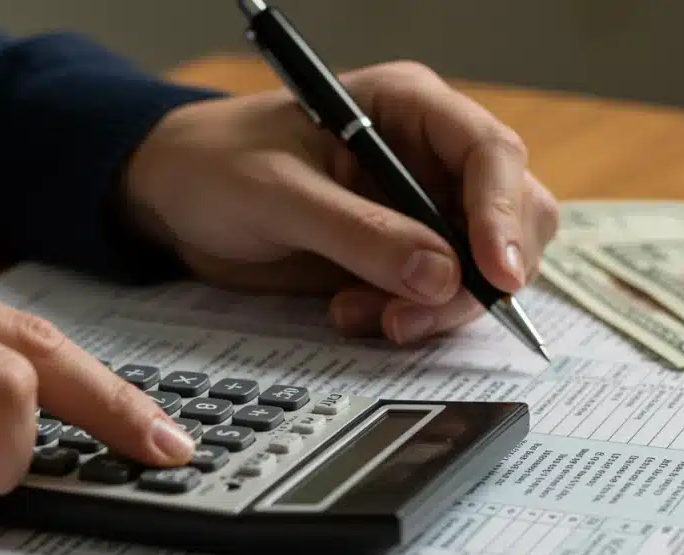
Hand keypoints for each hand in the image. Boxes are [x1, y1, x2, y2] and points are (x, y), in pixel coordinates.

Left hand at [127, 60, 557, 343]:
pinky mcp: (402, 257)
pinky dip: (411, 317)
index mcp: (409, 107)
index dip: (503, 215)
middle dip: (476, 276)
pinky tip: (353, 315)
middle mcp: (429, 156)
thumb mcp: (278, 194)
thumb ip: (359, 233)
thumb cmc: (216, 166)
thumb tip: (442, 275)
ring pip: (482, 267)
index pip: (491, 153)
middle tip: (412, 318)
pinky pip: (440, 296)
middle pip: (510, 216)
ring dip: (438, 306)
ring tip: (363, 317)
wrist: (174, 199)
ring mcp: (420, 210)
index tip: (497, 274)